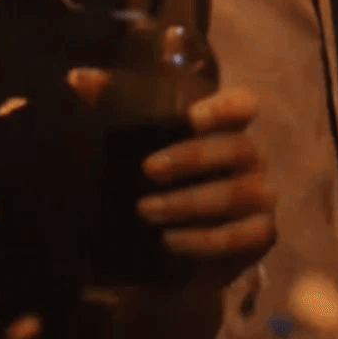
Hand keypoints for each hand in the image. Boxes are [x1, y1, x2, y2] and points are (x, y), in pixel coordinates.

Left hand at [125, 85, 277, 278]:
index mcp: (225, 131)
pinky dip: (207, 238)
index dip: (225, 108)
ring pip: (242, 192)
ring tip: (147, 211)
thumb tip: (77, 78)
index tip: (191, 117)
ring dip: (192, 201)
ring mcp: (260, 197)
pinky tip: (171, 240)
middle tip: (149, 169)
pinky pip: (245, 235)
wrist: (163, 259)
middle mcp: (249, 159)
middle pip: (241, 147)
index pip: (243, 105)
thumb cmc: (149, 189)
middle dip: (194, 158)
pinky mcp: (259, 235)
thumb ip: (109, 110)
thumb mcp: (127, 150)